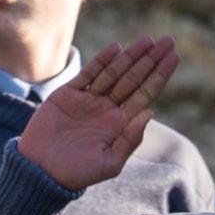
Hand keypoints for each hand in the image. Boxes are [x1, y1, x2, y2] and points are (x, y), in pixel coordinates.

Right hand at [19, 37, 178, 190]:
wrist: (40, 171)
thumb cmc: (77, 173)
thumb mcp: (110, 163)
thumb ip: (130, 139)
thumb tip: (149, 112)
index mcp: (120, 124)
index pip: (145, 94)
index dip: (160, 75)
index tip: (174, 57)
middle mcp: (107, 109)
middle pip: (134, 79)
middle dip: (150, 60)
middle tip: (167, 41)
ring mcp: (88, 100)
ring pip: (114, 73)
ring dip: (130, 56)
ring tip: (148, 40)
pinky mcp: (67, 95)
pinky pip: (88, 74)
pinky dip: (101, 61)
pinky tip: (116, 48)